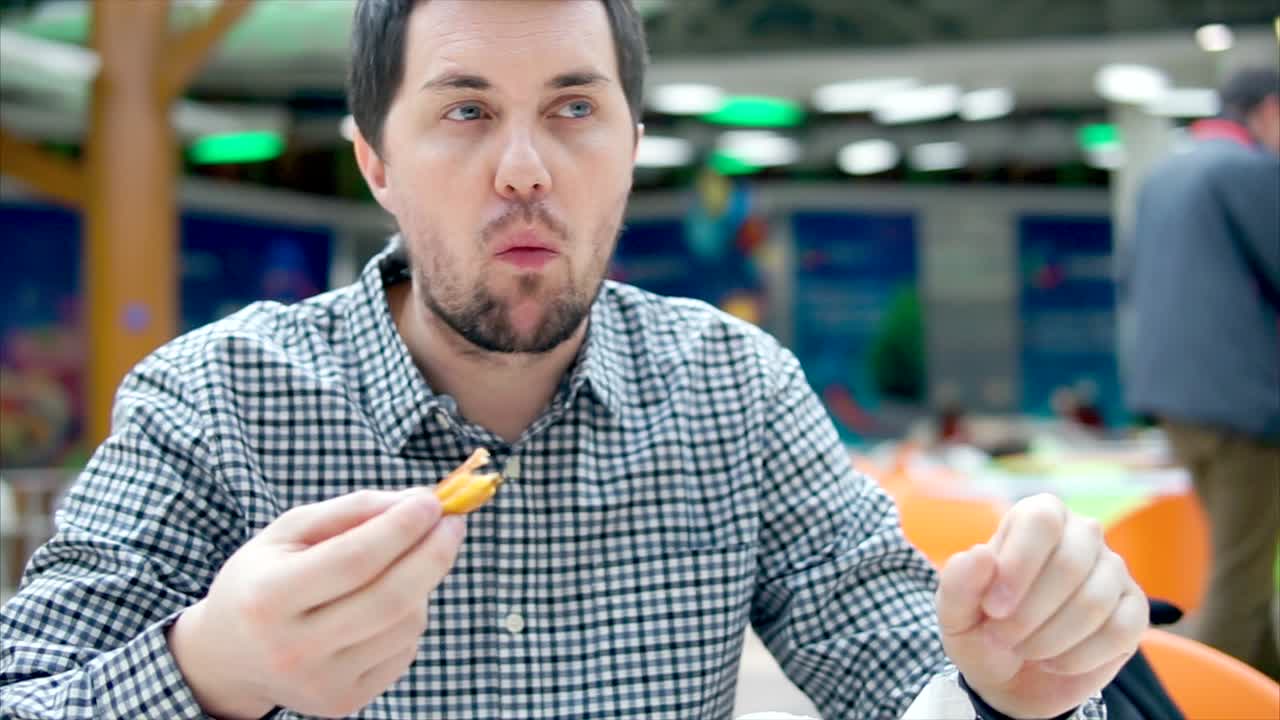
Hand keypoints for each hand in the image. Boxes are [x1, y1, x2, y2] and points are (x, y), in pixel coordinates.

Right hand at [168, 489, 465, 718]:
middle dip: (432, 553)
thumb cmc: (265, 579)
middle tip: (453, 522)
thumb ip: (352, 510)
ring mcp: (321, 683)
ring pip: (406, 624)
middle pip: (389, 598)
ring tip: (406, 563)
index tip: (432, 502)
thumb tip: (418, 501)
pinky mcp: (344, 702)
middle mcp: (293, 649)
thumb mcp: (289, 532)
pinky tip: (389, 602)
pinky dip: (410, 616)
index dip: (401, 528)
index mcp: (269, 598)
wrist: (229, 657)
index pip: (354, 560)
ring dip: (422, 584)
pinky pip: (405, 650)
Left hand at [934, 493, 1147, 717]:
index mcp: (1036, 516)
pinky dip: (1080, 657)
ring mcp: (1112, 570)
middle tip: (1003, 637)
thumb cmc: (982, 630)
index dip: (1018, 566)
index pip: (1041, 521)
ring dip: (1051, 638)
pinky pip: (1120, 630)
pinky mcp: (1133, 609)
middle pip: (1070, 563)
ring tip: (1026, 649)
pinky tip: (1056, 662)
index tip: (994, 608)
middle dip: (1030, 613)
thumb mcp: (955, 612)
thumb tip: (980, 554)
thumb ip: (959, 582)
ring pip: (1094, 601)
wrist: (1011, 677)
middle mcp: (1081, 534)